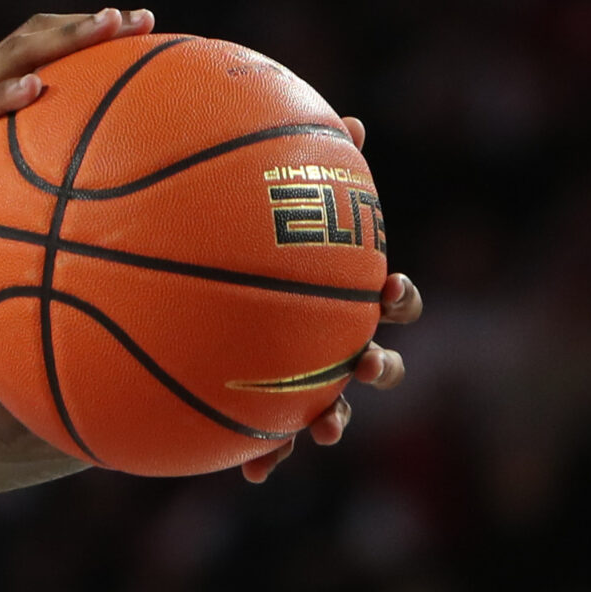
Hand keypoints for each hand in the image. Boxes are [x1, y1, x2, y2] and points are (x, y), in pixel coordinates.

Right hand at [0, 7, 154, 245]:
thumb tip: (40, 217)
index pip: (30, 52)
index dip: (76, 37)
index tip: (129, 33)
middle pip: (32, 39)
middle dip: (89, 26)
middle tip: (141, 18)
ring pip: (13, 58)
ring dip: (63, 41)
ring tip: (107, 28)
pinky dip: (6, 95)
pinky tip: (37, 89)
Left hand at [242, 116, 421, 483]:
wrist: (194, 296)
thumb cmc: (243, 235)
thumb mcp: (273, 197)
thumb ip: (308, 161)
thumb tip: (350, 119)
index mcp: (338, 289)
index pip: (387, 292)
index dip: (397, 292)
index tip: (388, 285)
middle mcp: (333, 335)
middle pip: (377, 355)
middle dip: (379, 362)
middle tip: (365, 360)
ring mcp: (305, 375)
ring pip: (334, 405)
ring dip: (335, 417)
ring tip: (325, 426)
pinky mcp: (268, 409)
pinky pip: (272, 436)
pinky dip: (269, 455)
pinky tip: (252, 472)